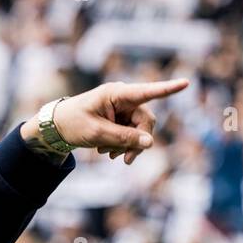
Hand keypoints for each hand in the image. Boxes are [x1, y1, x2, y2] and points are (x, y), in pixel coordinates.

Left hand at [21, 79, 190, 164]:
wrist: (57, 127)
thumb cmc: (73, 124)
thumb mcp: (97, 134)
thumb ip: (123, 138)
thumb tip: (150, 143)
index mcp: (116, 94)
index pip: (146, 92)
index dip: (167, 89)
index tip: (186, 82)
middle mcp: (123, 98)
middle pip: (145, 121)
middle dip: (138, 142)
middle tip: (126, 160)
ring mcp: (122, 109)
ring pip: (140, 131)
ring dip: (128, 146)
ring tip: (108, 154)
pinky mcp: (120, 120)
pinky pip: (131, 135)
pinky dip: (122, 145)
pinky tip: (108, 152)